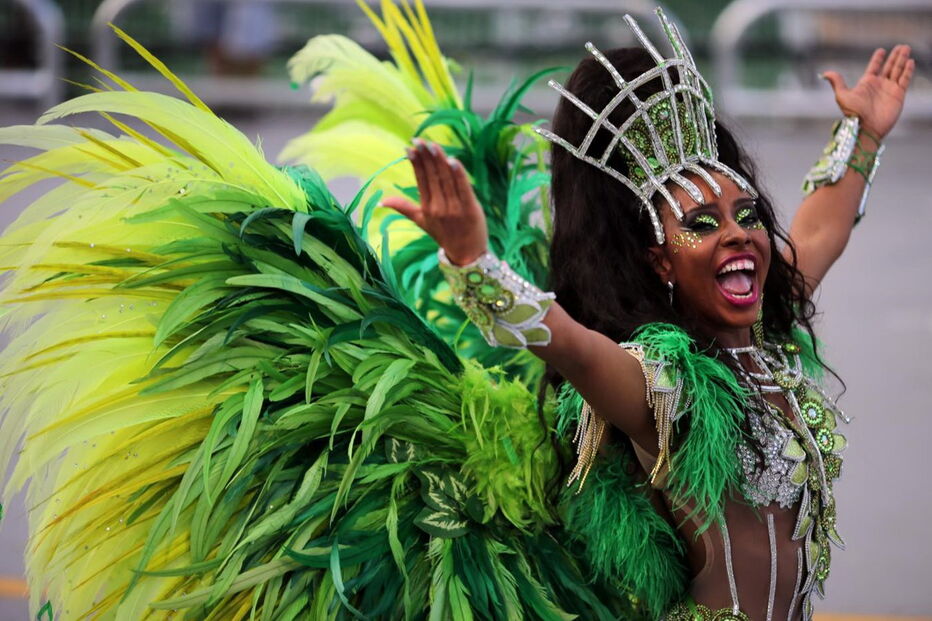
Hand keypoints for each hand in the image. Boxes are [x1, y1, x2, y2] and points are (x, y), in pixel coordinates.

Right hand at [382, 139, 488, 265]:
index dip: (416, 163)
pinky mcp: (470, 208)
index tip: (410, 147)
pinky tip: (452, 160)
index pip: (420, 180)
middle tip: (420, 140)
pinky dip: (458, 174)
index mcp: (427, 208)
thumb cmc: (444, 235)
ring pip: (446, 179)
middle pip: (432, 176)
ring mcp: (455, 208)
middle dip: (426, 157)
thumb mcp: (421, 221)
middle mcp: (439, 207)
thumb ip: (403, 208)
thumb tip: (381, 201)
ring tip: (432, 145)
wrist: (467, 255)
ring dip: (439, 160)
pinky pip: (463, 188)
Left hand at [821, 45, 914, 139]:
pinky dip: (908, 71)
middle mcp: (879, 85)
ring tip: (906, 48)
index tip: (881, 50)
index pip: (873, 67)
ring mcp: (889, 89)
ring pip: (898, 70)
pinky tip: (910, 62)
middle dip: (895, 56)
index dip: (877, 59)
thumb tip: (824, 73)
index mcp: (866, 83)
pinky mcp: (898, 95)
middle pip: (889, 66)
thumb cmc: (853, 113)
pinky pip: (905, 80)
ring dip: (902, 60)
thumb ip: (837, 82)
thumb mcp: (842, 96)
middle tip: (901, 46)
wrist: (866, 128)